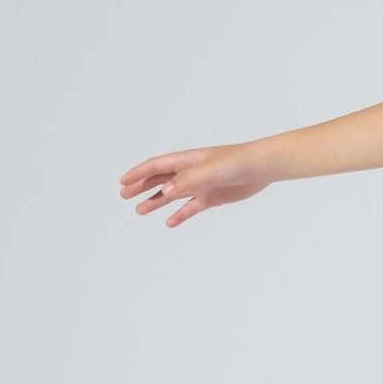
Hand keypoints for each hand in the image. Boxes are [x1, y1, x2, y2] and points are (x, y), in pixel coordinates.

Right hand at [119, 142, 271, 226]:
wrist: (259, 169)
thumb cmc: (235, 163)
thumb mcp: (209, 172)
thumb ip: (186, 181)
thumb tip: (165, 190)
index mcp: (186, 160)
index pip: (156, 166)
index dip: (139, 173)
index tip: (123, 182)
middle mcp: (190, 172)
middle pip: (159, 179)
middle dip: (141, 186)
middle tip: (124, 195)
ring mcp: (200, 185)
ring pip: (172, 194)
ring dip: (156, 201)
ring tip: (139, 210)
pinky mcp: (211, 197)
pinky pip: (191, 207)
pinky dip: (180, 214)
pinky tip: (169, 223)